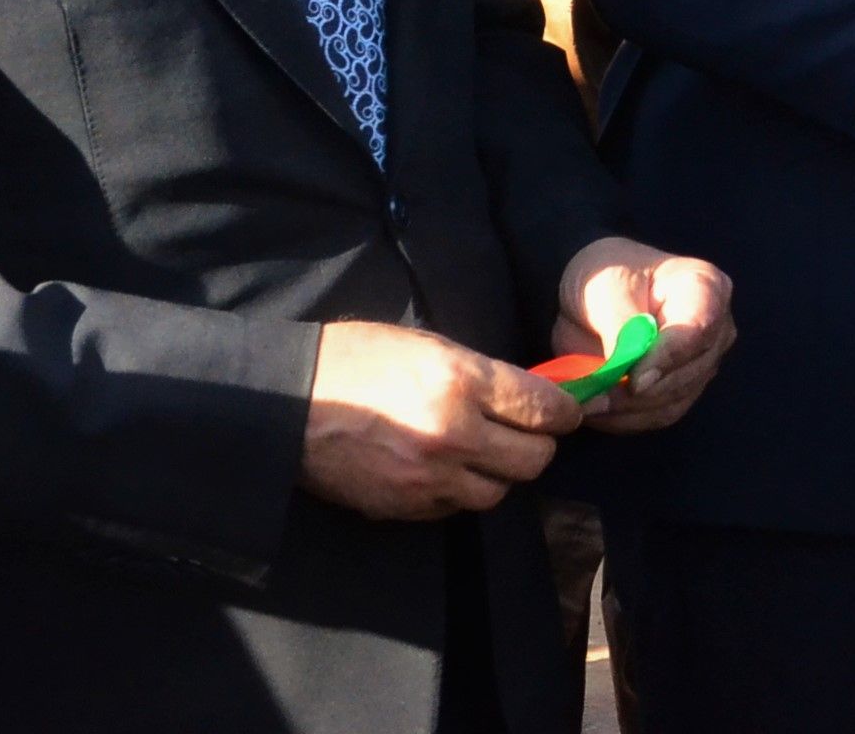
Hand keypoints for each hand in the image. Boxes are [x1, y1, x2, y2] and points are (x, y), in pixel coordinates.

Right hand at [299, 319, 573, 520]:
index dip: (566, 410)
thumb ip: (486, 375)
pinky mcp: (403, 506)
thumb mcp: (431, 346)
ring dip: (499, 474)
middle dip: (539, 445)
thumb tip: (532, 395)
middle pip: (534, 458)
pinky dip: (459, 492)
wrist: (287, 402)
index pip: (546, 408)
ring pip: (497, 491)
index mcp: (464, 382)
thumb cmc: (359, 359)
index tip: (567, 411)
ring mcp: (428, 476)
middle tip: (528, 433)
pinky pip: (454, 508)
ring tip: (484, 454)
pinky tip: (446, 470)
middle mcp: (455, 433)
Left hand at [555, 236, 737, 434]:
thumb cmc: (602, 275)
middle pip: (687, 373)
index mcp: (705, 287)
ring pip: (672, 401)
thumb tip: (634, 374)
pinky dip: (624, 418)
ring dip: (625, 409)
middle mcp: (716, 328)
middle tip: (590, 396)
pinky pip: (658, 416)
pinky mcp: (682, 390)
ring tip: (586, 400)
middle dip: (637, 392)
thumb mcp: (604, 285)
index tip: (633, 381)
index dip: (668, 358)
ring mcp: (702, 362)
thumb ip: (622, 324)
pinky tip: (597, 407)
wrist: (591, 294)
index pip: (699, 330)